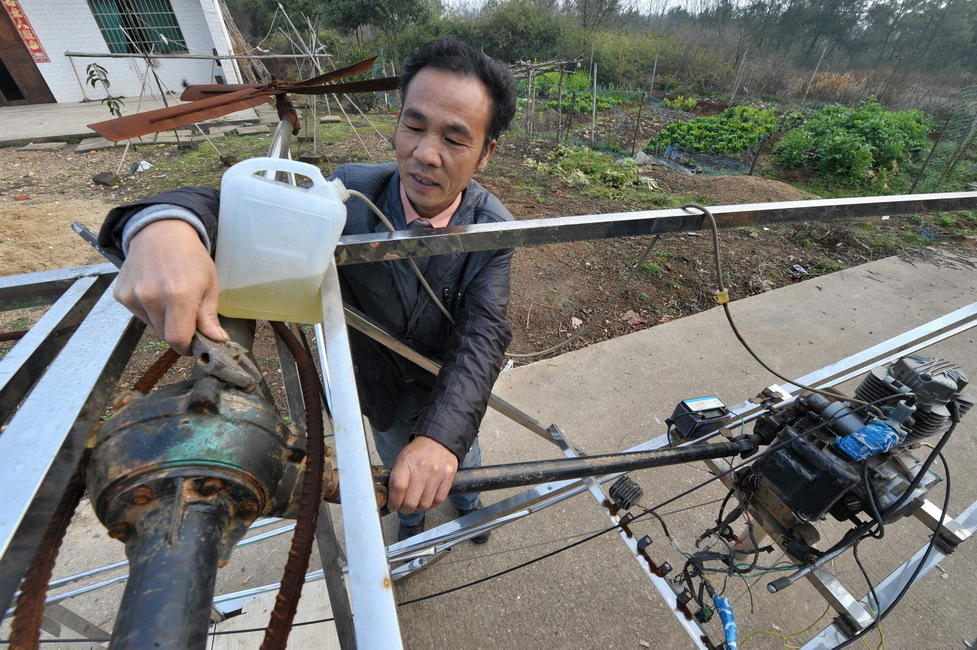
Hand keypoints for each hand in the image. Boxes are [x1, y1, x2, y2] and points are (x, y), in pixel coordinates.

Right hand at [114, 219, 227, 353]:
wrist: (160, 232)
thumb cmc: (192, 258)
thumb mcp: (210, 284)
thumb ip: (209, 316)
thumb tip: (218, 341)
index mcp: (178, 296)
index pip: (178, 340)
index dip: (188, 346)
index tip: (195, 343)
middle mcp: (151, 298)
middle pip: (165, 335)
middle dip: (178, 332)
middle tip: (187, 317)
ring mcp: (133, 296)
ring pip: (152, 326)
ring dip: (163, 322)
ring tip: (171, 299)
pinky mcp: (121, 295)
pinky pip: (139, 315)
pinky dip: (149, 311)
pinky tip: (156, 292)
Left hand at [387, 436, 458, 513]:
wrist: (438, 441)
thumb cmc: (417, 452)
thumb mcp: (402, 459)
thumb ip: (396, 478)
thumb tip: (392, 499)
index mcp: (406, 462)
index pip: (398, 488)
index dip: (394, 502)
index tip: (393, 506)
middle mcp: (422, 469)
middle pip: (411, 501)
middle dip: (405, 509)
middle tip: (404, 507)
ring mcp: (437, 474)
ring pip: (425, 504)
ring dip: (418, 507)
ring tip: (416, 501)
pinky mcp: (448, 478)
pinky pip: (438, 500)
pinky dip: (431, 504)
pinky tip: (427, 499)